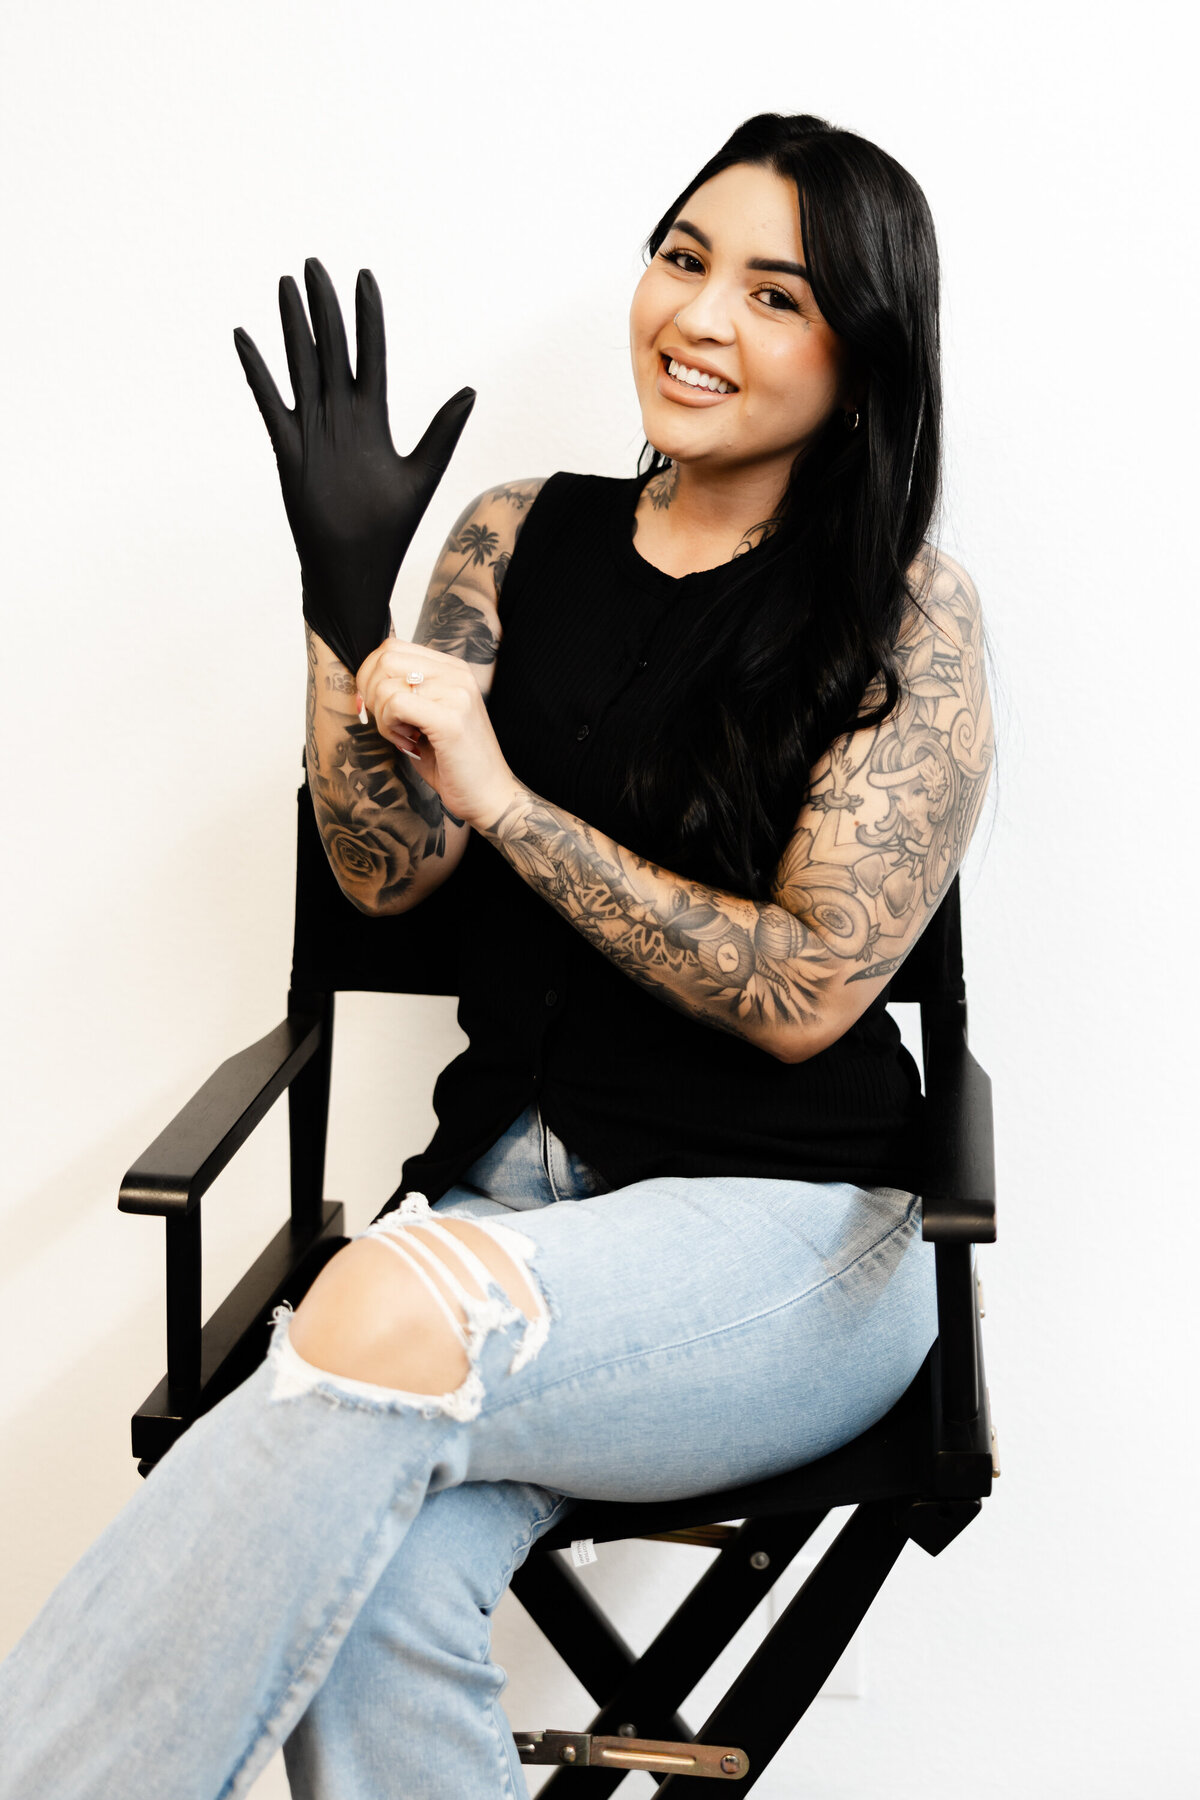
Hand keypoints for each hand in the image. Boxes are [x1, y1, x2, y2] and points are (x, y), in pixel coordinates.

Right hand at [233, 258, 475, 674]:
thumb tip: (470, 391)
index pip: (371, 354)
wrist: (355, 569)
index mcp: (374, 418)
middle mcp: (342, 417)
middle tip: (315, 265)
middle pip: (332, 349)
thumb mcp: (422, 475)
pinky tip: (245, 338)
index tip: (364, 276)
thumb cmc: (389, 530)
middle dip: (325, 307)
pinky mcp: (289, 450)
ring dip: (293, 326)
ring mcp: (313, 430)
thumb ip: (442, 431)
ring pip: (302, 366)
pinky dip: (258, 372)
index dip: (368, 317)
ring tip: (285, 285)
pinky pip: (270, 402)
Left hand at [355, 639, 520, 829]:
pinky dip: (389, 727)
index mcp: (452, 670)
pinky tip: (407, 742)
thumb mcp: (427, 717)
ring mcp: (456, 694)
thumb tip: (365, 682)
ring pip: (386, 682)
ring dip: (382, 715)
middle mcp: (457, 674)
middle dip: (370, 693)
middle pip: (385, 658)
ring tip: (403, 736)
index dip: (370, 676)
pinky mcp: (450, 719)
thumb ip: (405, 693)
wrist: (490, 795)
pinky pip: (395, 705)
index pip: (392, 648)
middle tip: (386, 723)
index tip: (375, 707)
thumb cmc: (455, 763)